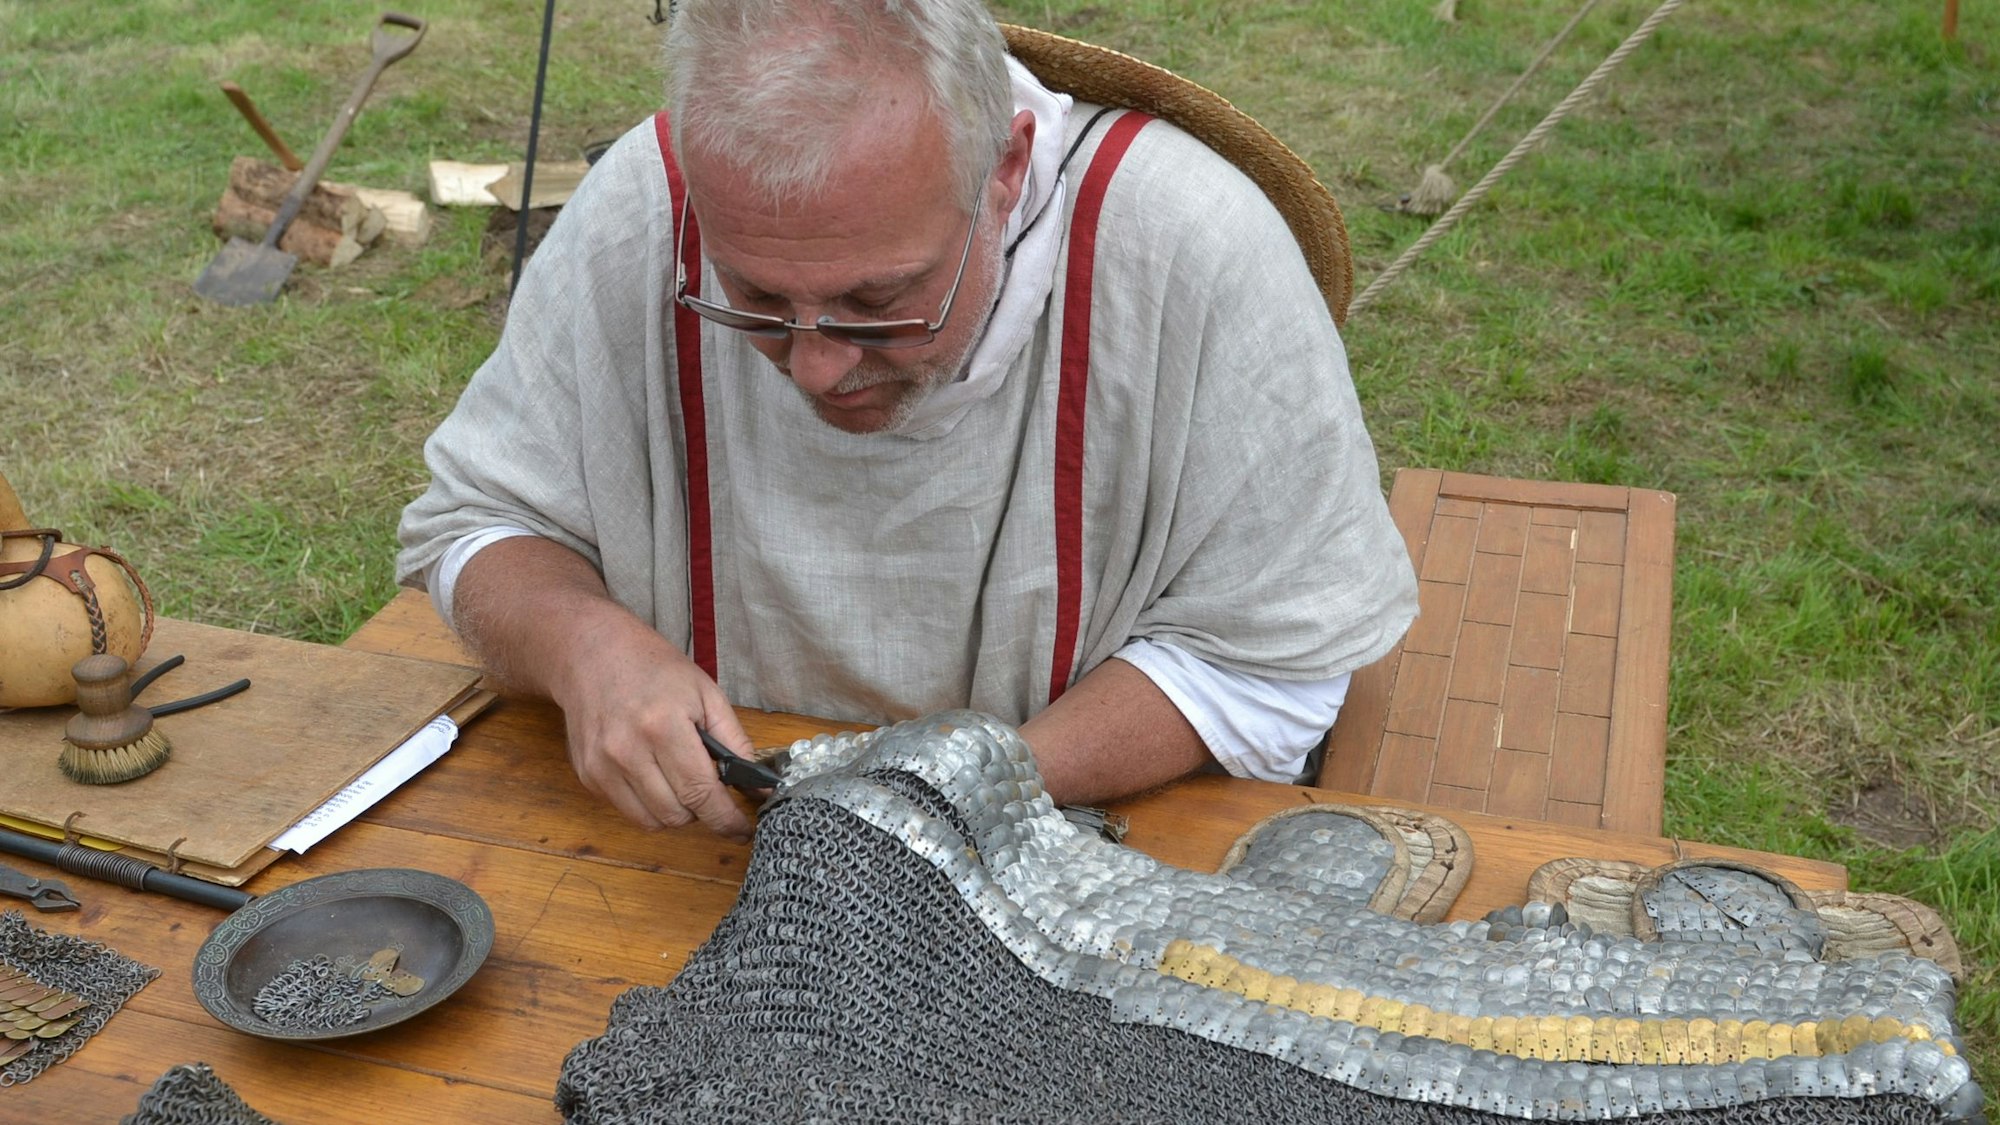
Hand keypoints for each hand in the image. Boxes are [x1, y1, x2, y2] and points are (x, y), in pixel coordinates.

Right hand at [547, 601, 756, 840]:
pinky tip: (651, 771)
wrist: (592, 653)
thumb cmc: (654, 669)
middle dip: (702, 811)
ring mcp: (601, 766)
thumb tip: (759, 788)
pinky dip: (648, 802)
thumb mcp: (706, 693)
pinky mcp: (588, 775)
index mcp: (663, 726)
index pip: (700, 794)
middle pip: (676, 815)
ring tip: (680, 779)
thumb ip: (735, 742)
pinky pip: (628, 809)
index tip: (743, 830)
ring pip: (651, 821)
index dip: (726, 820)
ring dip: (675, 811)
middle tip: (709, 787)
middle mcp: (626, 751)